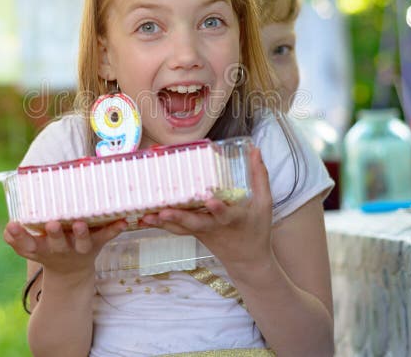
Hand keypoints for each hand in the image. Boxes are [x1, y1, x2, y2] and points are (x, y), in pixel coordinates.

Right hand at [3, 219, 126, 276]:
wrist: (71, 273)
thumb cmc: (47, 250)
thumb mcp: (29, 247)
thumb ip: (17, 238)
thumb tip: (9, 226)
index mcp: (41, 249)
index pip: (25, 245)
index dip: (18, 236)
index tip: (13, 225)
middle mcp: (60, 250)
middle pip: (56, 244)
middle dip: (54, 235)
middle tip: (52, 224)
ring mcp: (79, 248)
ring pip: (82, 243)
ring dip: (82, 234)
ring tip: (82, 224)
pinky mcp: (96, 244)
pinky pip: (106, 237)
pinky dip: (115, 229)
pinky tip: (123, 221)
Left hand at [140, 147, 273, 268]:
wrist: (247, 261)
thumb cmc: (257, 229)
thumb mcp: (264, 203)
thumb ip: (260, 176)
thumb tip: (255, 149)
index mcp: (233, 220)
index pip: (225, 214)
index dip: (218, 209)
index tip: (210, 201)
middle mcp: (215, 227)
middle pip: (195, 223)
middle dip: (178, 218)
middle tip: (163, 212)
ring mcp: (202, 232)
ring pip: (181, 228)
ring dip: (163, 223)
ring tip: (145, 216)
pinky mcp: (194, 234)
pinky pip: (177, 229)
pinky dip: (162, 224)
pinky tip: (146, 217)